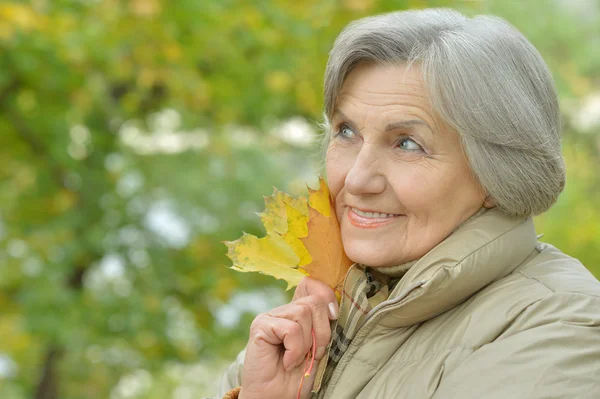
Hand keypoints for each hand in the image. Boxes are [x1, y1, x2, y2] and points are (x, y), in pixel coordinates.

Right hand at [240, 277, 338, 398]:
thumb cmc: (297, 377)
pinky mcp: (261, 326)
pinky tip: (287, 362)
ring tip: (297, 359)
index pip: (310, 284)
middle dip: (322, 330)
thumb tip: (333, 306)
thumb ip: (322, 324)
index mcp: (296, 313)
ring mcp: (270, 316)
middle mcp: (282, 311)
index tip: (333, 316)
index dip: (326, 294)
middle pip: (313, 301)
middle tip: (314, 353)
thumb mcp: (317, 347)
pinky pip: (291, 328)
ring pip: (303, 312)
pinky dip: (295, 350)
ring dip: (307, 343)